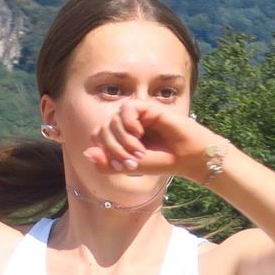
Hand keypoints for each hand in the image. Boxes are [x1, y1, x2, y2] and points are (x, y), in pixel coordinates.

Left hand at [81, 99, 224, 182]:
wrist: (187, 157)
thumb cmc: (162, 161)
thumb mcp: (130, 167)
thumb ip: (107, 164)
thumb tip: (86, 153)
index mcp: (119, 137)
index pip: (97, 137)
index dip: (104, 152)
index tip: (122, 165)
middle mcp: (126, 125)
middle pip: (101, 130)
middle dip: (113, 149)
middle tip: (132, 160)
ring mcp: (136, 115)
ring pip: (112, 120)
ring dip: (122, 140)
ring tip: (139, 150)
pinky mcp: (147, 107)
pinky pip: (126, 108)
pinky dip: (128, 123)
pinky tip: (139, 132)